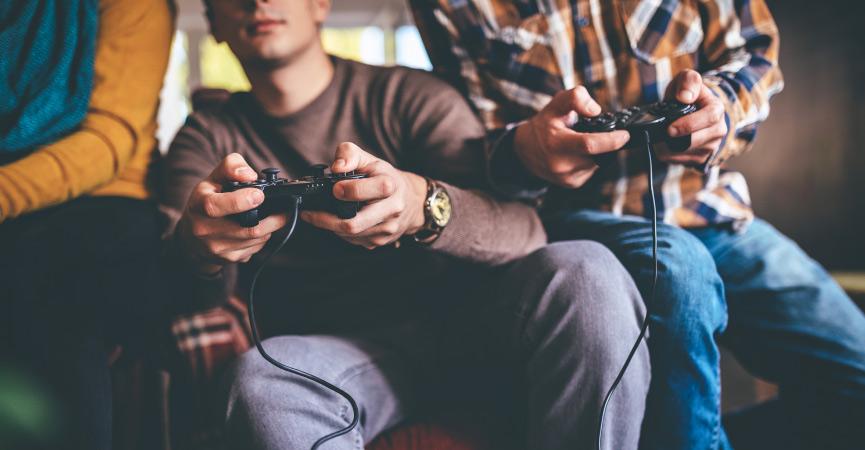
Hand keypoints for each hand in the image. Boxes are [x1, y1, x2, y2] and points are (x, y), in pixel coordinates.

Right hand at [176, 153, 288, 273]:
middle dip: (271, 218)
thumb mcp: (213, 179)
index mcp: (199, 205)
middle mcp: (205, 229)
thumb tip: (251, 175)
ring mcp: (216, 247)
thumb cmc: (205, 202)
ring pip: (256, 239)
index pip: (215, 206)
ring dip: (270, 227)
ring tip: (272, 216)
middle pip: (247, 228)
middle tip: (283, 208)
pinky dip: (263, 238)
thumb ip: (231, 167)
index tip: (259, 195)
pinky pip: (255, 248)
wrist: (191, 237)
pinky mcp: (228, 259)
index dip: (240, 201)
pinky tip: (259, 228)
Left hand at [301, 142, 426, 249]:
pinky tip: (337, 221)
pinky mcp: (380, 241)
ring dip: (330, 226)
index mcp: (389, 186)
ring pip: (350, 235)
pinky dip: (340, 232)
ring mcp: (387, 229)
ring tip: (320, 215)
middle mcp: (391, 210)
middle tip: (311, 212)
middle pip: (353, 224)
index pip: (364, 192)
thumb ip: (349, 154)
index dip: (346, 191)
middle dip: (326, 219)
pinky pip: (353, 241)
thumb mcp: (370, 160)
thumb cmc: (386, 178)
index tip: (334, 188)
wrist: (411, 201)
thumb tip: (336, 167)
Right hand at [513, 87, 629, 187]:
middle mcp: (561, 164)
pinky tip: (579, 153)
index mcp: (556, 143)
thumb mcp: (556, 104)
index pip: (589, 144)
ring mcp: (567, 177)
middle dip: (605, 143)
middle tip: (600, 132)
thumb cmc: (544, 125)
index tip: (624, 134)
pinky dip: (591, 160)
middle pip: (597, 155)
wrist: (525, 150)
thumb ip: (576, 98)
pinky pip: (592, 170)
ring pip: (597, 163)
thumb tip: (595, 110)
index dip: (611, 140)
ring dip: (598, 152)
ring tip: (582, 141)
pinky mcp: (572, 184)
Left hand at [659, 69, 727, 164]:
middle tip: (660, 134)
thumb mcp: (687, 79)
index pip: (709, 119)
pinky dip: (668, 155)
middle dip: (675, 139)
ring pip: (686, 153)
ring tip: (661, 136)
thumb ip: (688, 81)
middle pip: (696, 141)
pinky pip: (681, 161)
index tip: (670, 128)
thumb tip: (684, 97)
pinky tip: (665, 144)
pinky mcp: (700, 158)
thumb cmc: (687, 93)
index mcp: (717, 109)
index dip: (688, 125)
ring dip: (669, 147)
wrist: (688, 108)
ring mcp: (710, 146)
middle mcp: (718, 130)